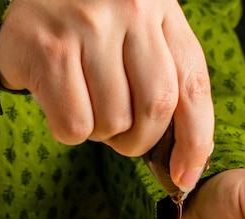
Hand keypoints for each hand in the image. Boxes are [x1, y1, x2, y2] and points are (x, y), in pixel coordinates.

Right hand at [0, 0, 213, 191]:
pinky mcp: (49, 50)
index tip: (186, 176)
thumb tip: (186, 157)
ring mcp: (88, 27)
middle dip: (140, 141)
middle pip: (157, 107)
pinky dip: (67, 131)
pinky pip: (74, 125)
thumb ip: (166, 79)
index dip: (195, 141)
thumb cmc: (90, 26)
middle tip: (122, 137)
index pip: (192, 86)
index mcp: (162, 10)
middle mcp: (131, 10)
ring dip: (100, 133)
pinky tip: (58, 102)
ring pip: (114, 121)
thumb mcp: (140, 36)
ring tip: (85, 104)